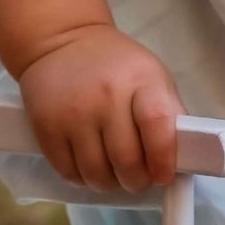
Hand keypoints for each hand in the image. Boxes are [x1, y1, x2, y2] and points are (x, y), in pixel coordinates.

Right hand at [17, 24, 181, 192]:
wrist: (62, 41)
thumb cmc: (116, 65)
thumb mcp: (151, 76)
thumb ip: (168, 114)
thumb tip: (179, 160)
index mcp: (140, 80)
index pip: (157, 125)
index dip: (163, 158)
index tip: (164, 174)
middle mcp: (106, 96)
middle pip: (126, 159)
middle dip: (137, 180)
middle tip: (138, 179)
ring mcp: (73, 112)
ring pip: (96, 173)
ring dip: (109, 183)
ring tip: (113, 173)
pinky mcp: (46, 125)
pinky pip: (68, 171)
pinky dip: (82, 178)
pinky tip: (89, 166)